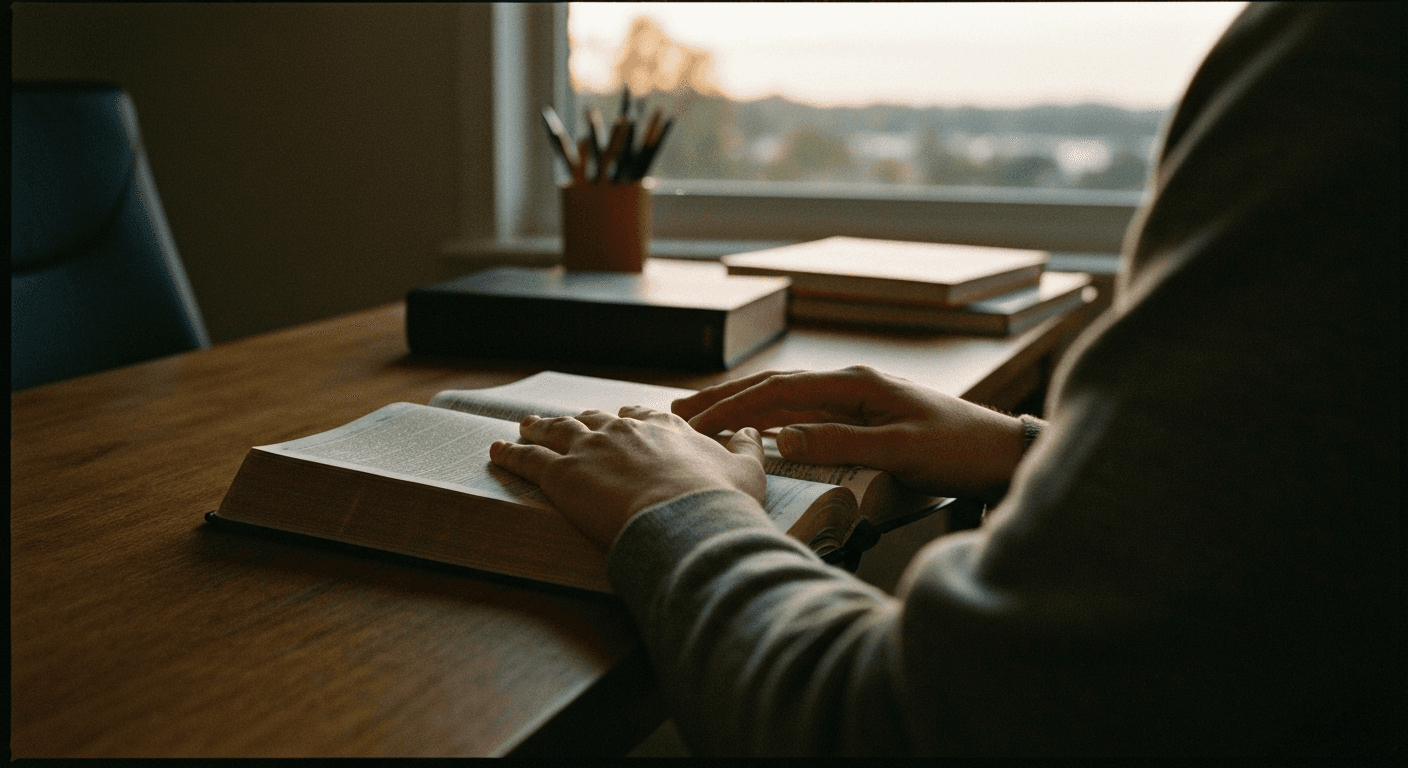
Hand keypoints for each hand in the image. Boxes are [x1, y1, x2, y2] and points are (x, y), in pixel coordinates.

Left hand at [489, 406, 766, 549]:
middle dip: (578, 419)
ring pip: (556, 431)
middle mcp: (623, 430)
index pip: (641, 415)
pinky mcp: (563, 475)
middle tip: (563, 420)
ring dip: (537, 427)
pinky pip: (528, 460)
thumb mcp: (748, 470)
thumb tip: (754, 431)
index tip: (621, 420)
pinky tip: (496, 450)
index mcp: (665, 427)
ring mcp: (590, 449)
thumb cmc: (721, 501)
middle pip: (593, 418)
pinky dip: (510, 454)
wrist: (688, 521)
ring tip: (523, 425)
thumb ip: (748, 448)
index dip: (628, 418)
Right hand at [672, 366, 1025, 501]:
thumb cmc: (960, 450)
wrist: (1004, 455)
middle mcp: (852, 384)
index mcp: (856, 383)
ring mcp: (857, 400)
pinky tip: (756, 431)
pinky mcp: (865, 418)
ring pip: (786, 400)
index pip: (779, 391)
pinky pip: (805, 415)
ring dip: (743, 408)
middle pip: (775, 388)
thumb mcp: (900, 449)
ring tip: (703, 417)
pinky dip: (771, 420)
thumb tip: (778, 438)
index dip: (733, 407)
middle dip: (725, 400)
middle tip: (678, 412)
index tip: (695, 423)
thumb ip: (839, 443)